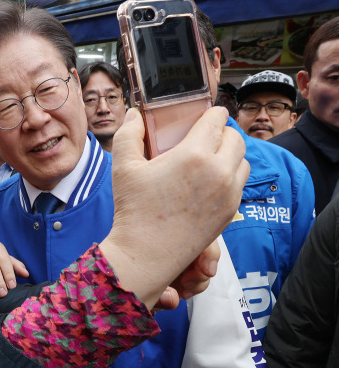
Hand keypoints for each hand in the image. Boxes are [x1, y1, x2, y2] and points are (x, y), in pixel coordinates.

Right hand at [100, 106, 248, 309]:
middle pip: (236, 138)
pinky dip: (230, 177)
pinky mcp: (230, 212)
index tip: (206, 115)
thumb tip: (134, 115)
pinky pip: (240, 184)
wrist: (146, 253)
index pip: (217, 120)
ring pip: (243, 161)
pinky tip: (209, 181)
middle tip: (206, 136)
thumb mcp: (123, 166)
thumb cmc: (134, 209)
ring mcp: (228, 193)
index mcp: (194, 154)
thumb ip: (129, 134)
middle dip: (223, 133)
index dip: (211, 113)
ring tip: (210, 159)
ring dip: (230, 155)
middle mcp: (218, 171)